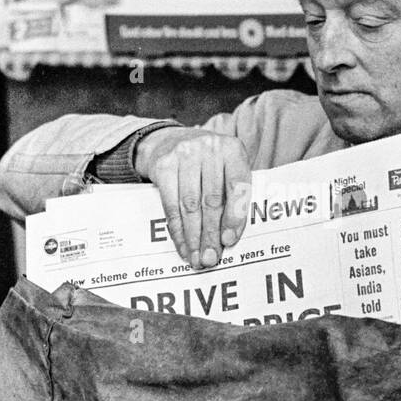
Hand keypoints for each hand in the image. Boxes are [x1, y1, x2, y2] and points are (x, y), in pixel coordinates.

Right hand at [136, 126, 250, 268]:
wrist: (170, 141)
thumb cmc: (208, 164)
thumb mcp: (226, 169)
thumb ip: (234, 196)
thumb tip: (229, 239)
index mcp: (233, 149)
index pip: (237, 187)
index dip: (234, 216)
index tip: (229, 241)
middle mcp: (210, 148)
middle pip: (212, 200)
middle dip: (211, 234)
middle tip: (210, 259)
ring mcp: (184, 154)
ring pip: (190, 205)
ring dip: (193, 237)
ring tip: (197, 258)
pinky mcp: (163, 165)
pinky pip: (171, 204)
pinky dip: (177, 229)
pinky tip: (182, 245)